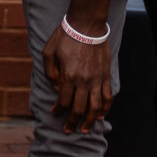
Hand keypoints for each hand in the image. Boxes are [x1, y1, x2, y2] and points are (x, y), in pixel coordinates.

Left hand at [41, 20, 113, 134]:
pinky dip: (105, 108)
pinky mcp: (106, 76)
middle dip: (72, 122)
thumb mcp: (48, 51)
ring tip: (85, 129)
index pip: (63, 101)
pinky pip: (108, 96)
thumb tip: (55, 88)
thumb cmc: (65, 37)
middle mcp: (84, 81)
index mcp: (68, 76)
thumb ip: (50, 72)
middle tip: (68, 130)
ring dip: (90, 121)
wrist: (87, 26)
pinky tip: (101, 115)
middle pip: (79, 108)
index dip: (57, 110)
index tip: (53, 113)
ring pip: (96, 107)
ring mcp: (97, 80)